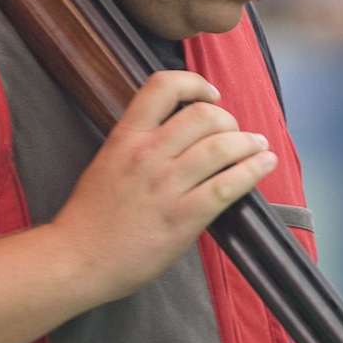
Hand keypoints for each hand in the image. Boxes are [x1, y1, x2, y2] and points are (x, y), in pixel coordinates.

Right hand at [49, 69, 276, 302]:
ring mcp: (166, 186)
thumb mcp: (106, 161)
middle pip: (204, 115)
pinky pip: (229, 185)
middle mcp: (147, 154)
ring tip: (258, 146)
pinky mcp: (183, 218)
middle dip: (228, 120)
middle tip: (234, 133)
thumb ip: (138, 143)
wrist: (76, 259)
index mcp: (125, 136)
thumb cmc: (90, 216)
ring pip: (222, 146)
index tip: (210, 95)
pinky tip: (265, 164)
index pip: (163, 86)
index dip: (194, 83)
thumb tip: (179, 133)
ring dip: (249, 142)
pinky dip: (254, 170)